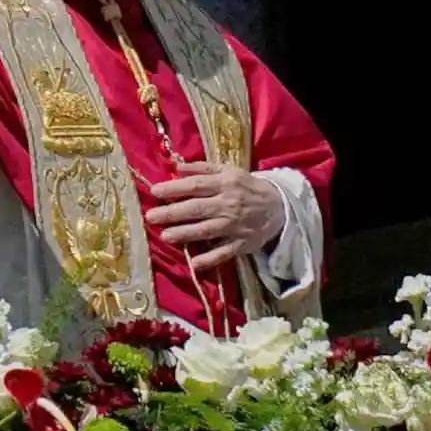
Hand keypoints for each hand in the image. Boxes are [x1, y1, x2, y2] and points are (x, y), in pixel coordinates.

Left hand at [145, 163, 285, 271]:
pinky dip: (210, 259)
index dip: (174, 189)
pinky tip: (194, 264)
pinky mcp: (241, 244)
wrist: (279, 206)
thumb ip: (202, 168)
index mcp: (225, 184)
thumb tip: (175, 166)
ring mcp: (235, 226)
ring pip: (207, 231)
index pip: (196, 186)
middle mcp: (228, 204)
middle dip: (172, 213)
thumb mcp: (228, 170)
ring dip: (185, 234)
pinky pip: (224, 253)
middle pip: (197, 209)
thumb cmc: (246, 186)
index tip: (154, 192)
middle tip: (151, 216)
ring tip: (165, 236)